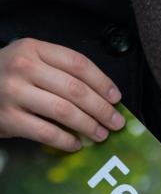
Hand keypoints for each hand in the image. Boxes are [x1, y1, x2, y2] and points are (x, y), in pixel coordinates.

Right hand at [0, 38, 124, 151]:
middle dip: (100, 107)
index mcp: (35, 48)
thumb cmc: (9, 72)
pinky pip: (43, 131)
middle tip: (116, 122)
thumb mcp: (30, 57)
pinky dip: (64, 140)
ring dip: (87, 125)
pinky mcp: (7, 119)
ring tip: (101, 134)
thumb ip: (58, 66)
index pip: (78, 63)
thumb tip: (99, 92)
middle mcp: (25, 68)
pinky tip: (76, 145)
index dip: (102, 81)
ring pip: (62, 111)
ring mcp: (14, 94)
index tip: (116, 97)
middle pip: (74, 88)